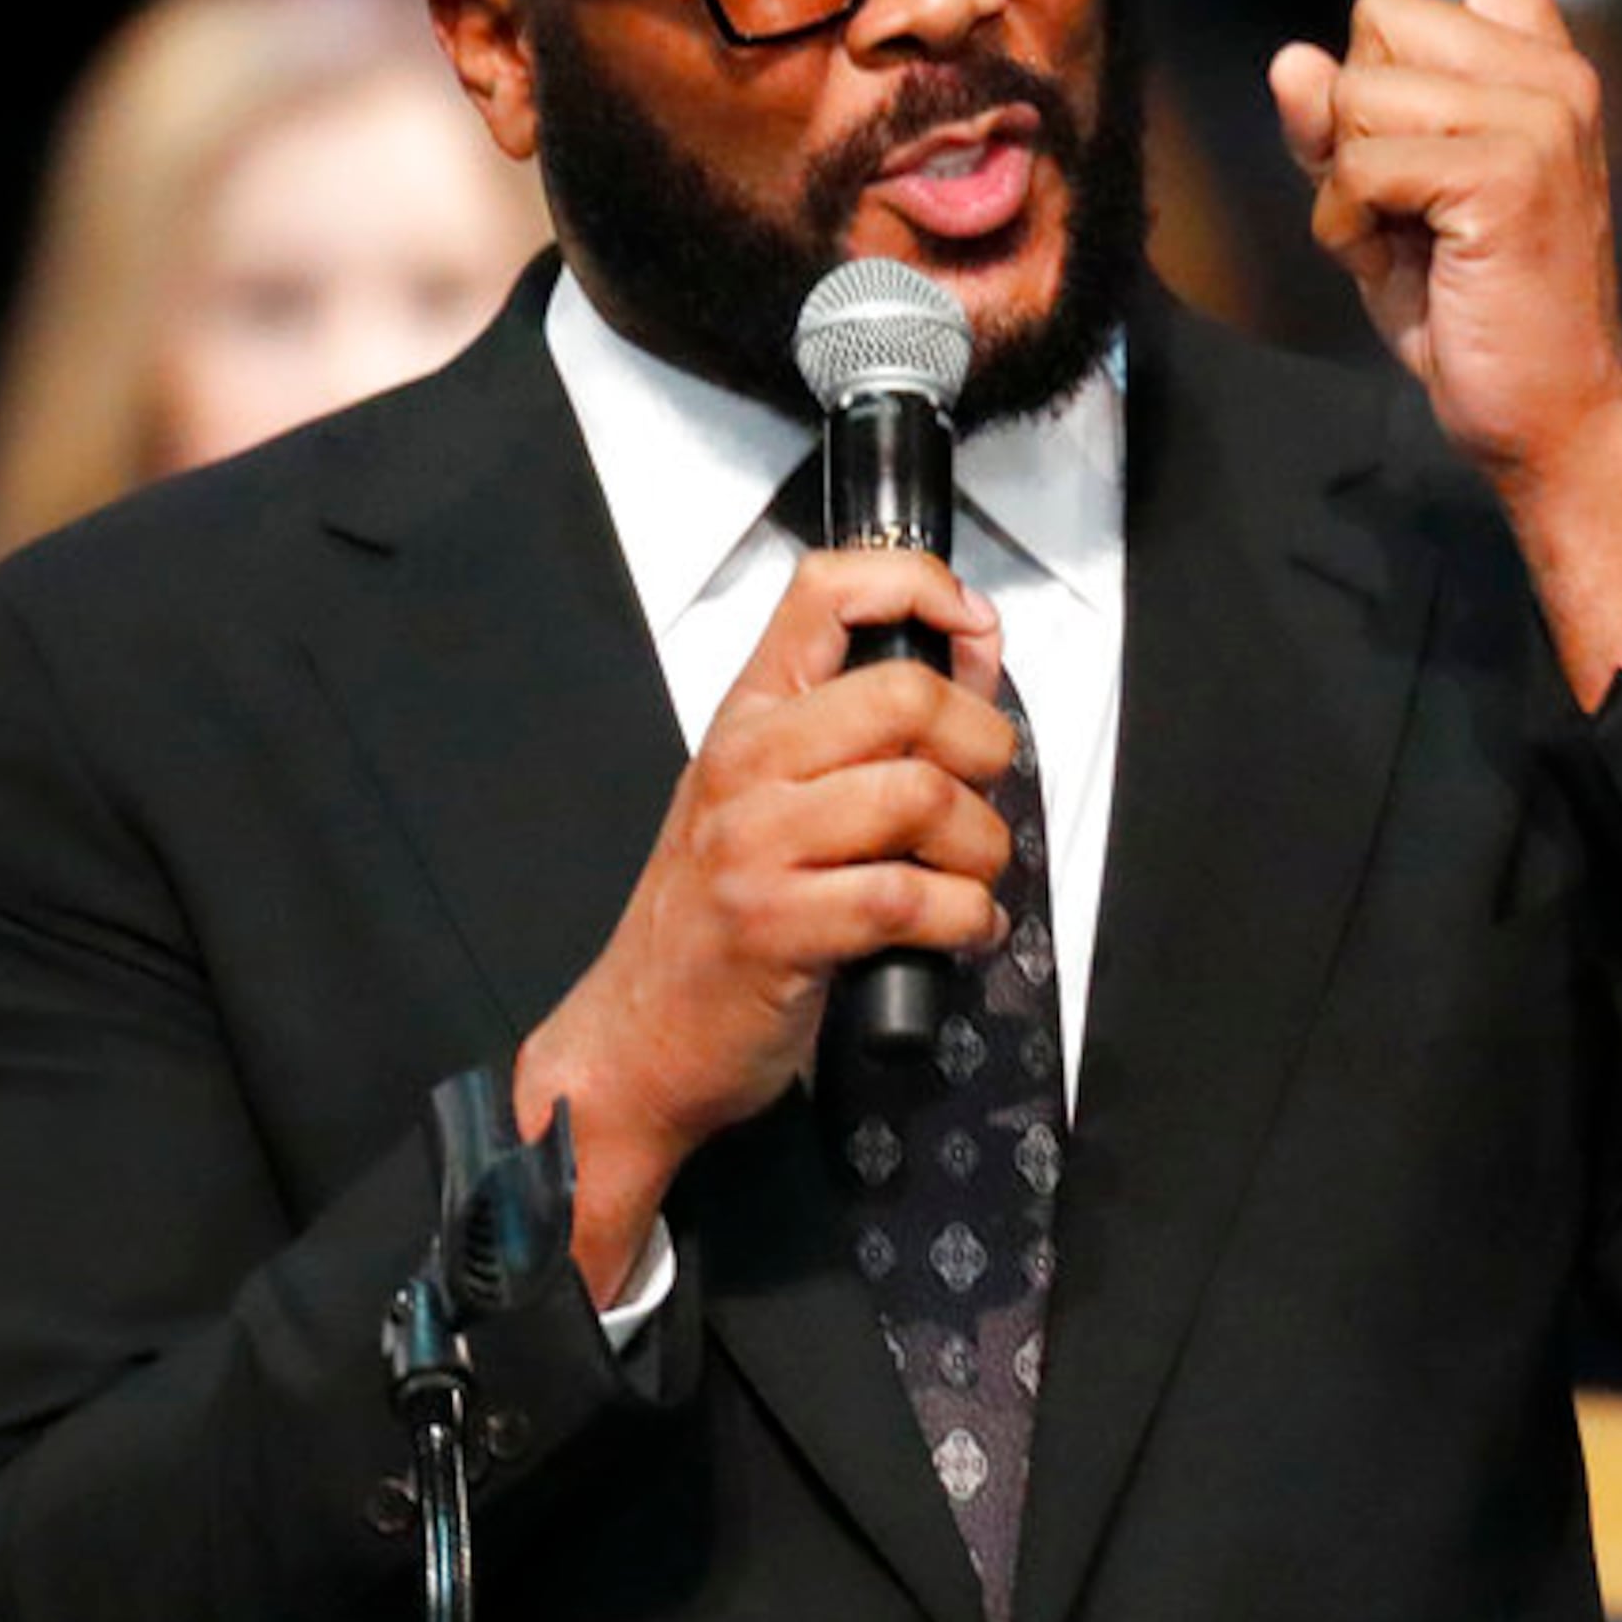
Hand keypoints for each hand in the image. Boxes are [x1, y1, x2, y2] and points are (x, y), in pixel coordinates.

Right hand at [517, 551, 1014, 1298]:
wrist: (639, 1037)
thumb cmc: (718, 920)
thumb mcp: (775, 800)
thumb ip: (869, 727)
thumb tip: (973, 648)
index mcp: (747, 718)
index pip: (825, 593)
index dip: (915, 584)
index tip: (968, 622)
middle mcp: (746, 766)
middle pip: (904, 696)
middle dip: (982, 746)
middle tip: (981, 794)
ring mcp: (756, 845)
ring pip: (920, 796)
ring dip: (980, 846)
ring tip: (968, 879)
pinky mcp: (779, 926)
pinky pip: (911, 897)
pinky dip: (966, 918)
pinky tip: (959, 931)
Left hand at [1269, 0, 1621, 496]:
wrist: (1550, 417)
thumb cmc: (1472, 312)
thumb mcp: (1383, 209)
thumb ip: (1338, 130)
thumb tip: (1295, 60)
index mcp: (1532, 65)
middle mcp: (1549, 69)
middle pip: (1372, 20)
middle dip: (1352, 121)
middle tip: (1409, 211)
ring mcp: (1539, 112)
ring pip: (1359, 89)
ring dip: (1349, 182)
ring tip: (1414, 243)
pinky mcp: (1509, 166)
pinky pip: (1362, 156)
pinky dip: (1355, 221)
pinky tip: (1412, 263)